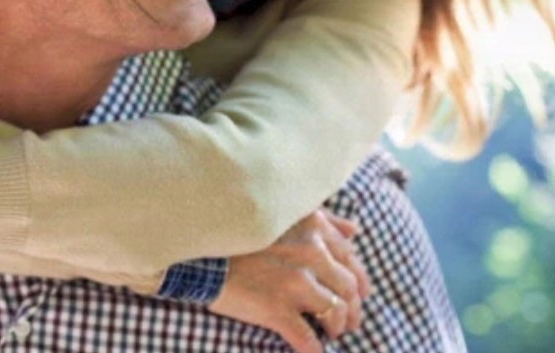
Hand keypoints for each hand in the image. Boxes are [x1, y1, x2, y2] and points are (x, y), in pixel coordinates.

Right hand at [209, 209, 369, 352]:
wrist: (198, 250)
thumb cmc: (237, 229)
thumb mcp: (283, 214)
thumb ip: (321, 218)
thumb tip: (354, 230)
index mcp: (312, 227)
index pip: (350, 258)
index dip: (356, 280)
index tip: (356, 293)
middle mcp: (310, 252)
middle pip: (348, 288)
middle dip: (352, 309)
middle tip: (348, 321)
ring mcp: (295, 282)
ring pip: (335, 313)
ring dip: (338, 328)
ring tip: (333, 334)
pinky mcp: (278, 309)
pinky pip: (308, 340)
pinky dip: (316, 351)